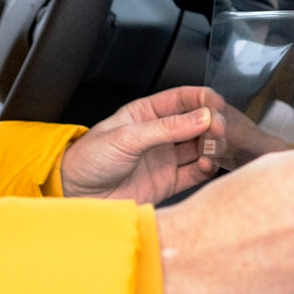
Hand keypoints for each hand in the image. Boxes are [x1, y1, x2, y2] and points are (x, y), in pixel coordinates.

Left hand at [61, 86, 225, 203]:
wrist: (75, 195)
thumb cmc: (90, 159)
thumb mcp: (128, 137)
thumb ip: (168, 128)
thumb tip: (202, 117)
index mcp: (148, 113)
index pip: (182, 99)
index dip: (202, 99)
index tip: (217, 104)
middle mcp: (161, 134)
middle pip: (197, 123)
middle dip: (212, 123)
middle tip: (218, 128)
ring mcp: (166, 158)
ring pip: (200, 147)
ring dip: (213, 145)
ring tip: (214, 147)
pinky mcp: (169, 181)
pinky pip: (196, 172)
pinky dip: (207, 168)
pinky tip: (207, 164)